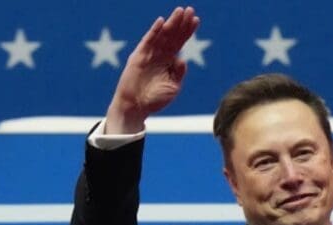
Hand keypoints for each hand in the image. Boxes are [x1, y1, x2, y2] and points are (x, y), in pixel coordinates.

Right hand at [105, 6, 199, 133]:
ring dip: (171, 23)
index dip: (188, 31)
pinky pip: (147, 41)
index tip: (196, 19)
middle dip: (181, 22)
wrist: (136, 108)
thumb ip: (178, 73)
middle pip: (173, 35)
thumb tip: (183, 59)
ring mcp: (149, 54)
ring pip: (162, 35)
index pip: (180, 42)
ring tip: (180, 11)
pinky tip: (162, 22)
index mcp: (169, 61)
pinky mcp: (138, 56)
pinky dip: (154, 31)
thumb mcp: (173, 87)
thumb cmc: (154, 100)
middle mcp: (159, 54)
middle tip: (190, 9)